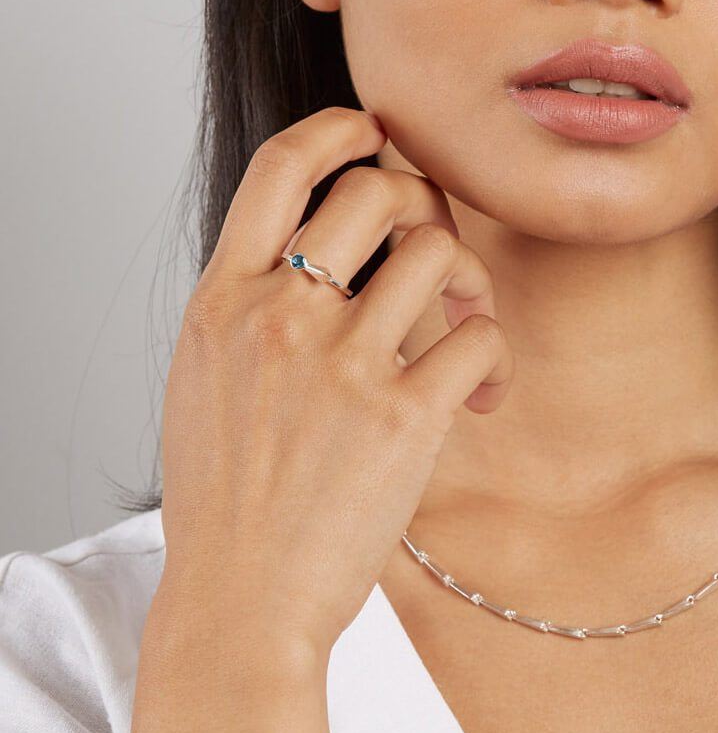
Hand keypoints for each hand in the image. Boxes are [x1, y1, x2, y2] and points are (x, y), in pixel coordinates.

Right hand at [155, 106, 513, 660]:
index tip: (378, 137)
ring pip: (439, 252)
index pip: (279, 170)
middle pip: (379, 191)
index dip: (339, 131)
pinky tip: (481, 397)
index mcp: (223, 301)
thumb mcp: (206, 388)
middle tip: (442, 264)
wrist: (239, 601)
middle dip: (427, 209)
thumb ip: (252, 318)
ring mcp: (341, 365)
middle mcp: (280, 315)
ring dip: (473, 283)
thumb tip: (315, 268)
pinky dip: (494, 357)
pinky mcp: (402, 419)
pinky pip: (478, 339)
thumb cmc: (226, 507)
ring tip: (472, 332)